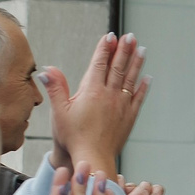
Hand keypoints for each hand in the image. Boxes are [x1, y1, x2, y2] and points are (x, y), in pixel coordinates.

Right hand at [44, 33, 147, 176]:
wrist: (93, 158)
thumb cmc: (73, 137)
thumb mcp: (59, 112)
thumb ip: (55, 88)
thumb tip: (47, 69)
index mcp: (92, 91)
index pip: (99, 64)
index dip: (104, 49)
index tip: (110, 36)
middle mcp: (109, 95)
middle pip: (118, 67)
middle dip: (124, 50)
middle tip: (130, 36)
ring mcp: (121, 106)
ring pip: (130, 79)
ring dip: (136, 63)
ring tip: (141, 49)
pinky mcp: (129, 118)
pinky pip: (138, 98)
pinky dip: (143, 87)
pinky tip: (147, 78)